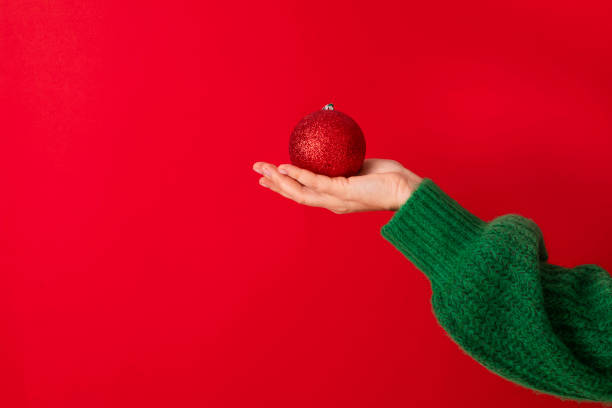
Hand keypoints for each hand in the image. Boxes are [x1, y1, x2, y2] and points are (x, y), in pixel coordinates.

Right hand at [252, 159, 422, 213]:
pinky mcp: (342, 193)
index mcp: (334, 197)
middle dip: (274, 184)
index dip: (285, 186)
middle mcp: (331, 201)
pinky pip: (314, 181)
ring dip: (278, 180)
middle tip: (256, 171)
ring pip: (298, 191)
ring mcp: (335, 199)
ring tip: (262, 168)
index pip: (304, 192)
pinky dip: (297, 174)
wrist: (406, 191)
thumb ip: (346, 160)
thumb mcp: (361, 166)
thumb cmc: (390, 179)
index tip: (270, 176)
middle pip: (295, 194)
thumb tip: (337, 144)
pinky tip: (283, 166)